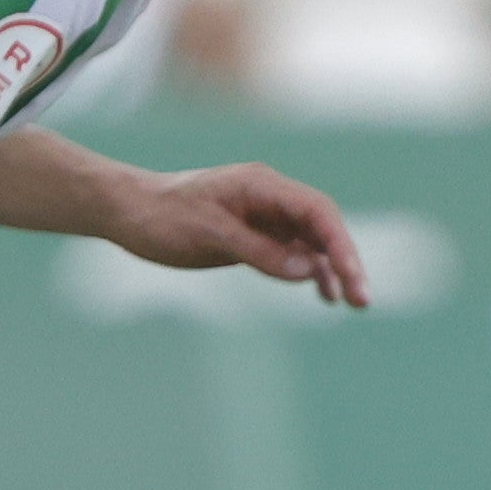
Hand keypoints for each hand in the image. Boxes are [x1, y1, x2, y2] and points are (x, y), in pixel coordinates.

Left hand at [106, 160, 370, 308]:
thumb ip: (260, 252)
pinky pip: (292, 250)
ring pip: (311, 240)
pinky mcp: (253, 232)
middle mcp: (269, 196)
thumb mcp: (210, 237)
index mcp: (261, 185)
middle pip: (322, 226)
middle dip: (345, 261)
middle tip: (363, 301)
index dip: (341, 245)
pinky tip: (324, 296)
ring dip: (332, 269)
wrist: (127, 212)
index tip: (353, 278)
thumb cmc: (162, 218)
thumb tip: (310, 269)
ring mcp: (263, 214)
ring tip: (352, 304)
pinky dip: (309, 271)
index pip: (317, 211)